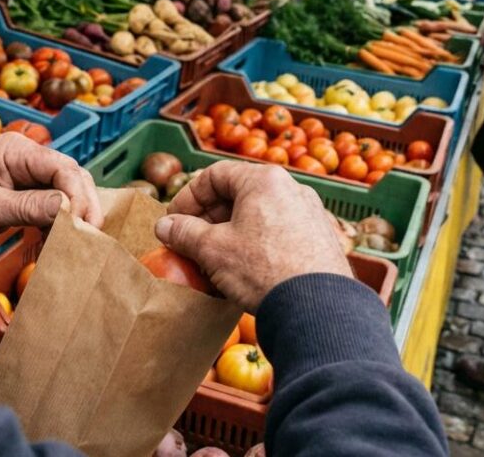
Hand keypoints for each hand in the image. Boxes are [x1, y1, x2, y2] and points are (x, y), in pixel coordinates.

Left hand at [0, 133, 103, 248]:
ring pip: (66, 193)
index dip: (79, 196)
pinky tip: (58, 245)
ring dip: (73, 218)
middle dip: (84, 207)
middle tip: (91, 239)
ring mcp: (26, 176)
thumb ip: (28, 206)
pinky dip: (58, 225)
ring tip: (77, 245)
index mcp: (16, 151)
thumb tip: (69, 209)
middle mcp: (26, 158)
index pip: (63, 168)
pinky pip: (51, 206)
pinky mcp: (23, 195)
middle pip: (71, 178)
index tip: (85, 226)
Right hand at [155, 161, 351, 312]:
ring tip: (213, 258)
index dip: (188, 198)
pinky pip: (278, 231)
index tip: (174, 221)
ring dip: (230, 232)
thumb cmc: (263, 270)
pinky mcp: (319, 237)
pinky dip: (255, 243)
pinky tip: (244, 269)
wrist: (318, 307)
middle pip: (238, 194)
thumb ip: (184, 233)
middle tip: (189, 241)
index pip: (214, 176)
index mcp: (264, 180)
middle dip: (208, 218)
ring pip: (259, 214)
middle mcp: (291, 188)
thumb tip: (164, 226)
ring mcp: (309, 212)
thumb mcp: (213, 249)